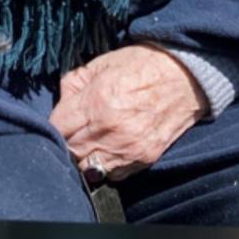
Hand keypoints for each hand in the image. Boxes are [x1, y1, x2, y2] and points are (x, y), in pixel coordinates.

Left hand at [49, 45, 207, 181]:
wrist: (184, 75)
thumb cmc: (139, 64)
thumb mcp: (99, 64)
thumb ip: (73, 84)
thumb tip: (60, 104)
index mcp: (95, 102)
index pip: (57, 128)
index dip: (54, 124)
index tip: (60, 120)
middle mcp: (110, 130)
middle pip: (70, 151)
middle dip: (66, 142)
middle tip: (72, 131)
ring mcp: (128, 148)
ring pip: (89, 168)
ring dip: (84, 157)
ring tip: (88, 143)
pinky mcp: (144, 159)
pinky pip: (114, 174)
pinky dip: (106, 166)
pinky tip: (108, 150)